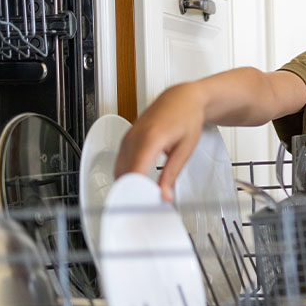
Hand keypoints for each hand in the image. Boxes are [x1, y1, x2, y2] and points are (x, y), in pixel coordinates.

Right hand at [114, 82, 206, 200]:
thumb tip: (164, 195)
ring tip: (142, 197)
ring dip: (128, 185)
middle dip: (132, 193)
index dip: (137, 193)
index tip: (144, 206)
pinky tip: (138, 183)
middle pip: (124, 174)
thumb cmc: (186, 118)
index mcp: (150, 139)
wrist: (182, 99)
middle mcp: (134, 137)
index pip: (135, 173)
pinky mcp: (126, 139)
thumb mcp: (185, 149)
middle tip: (146, 206)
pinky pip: (120, 162)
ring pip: (119, 169)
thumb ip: (172, 174)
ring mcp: (128, 137)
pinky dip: (126, 175)